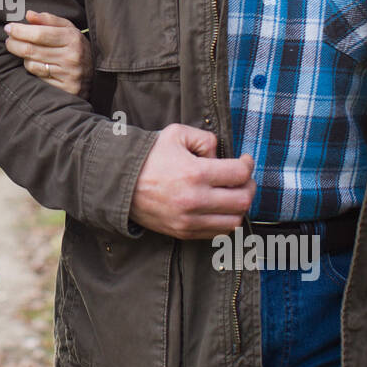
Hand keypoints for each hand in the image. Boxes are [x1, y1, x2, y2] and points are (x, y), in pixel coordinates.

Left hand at [4, 10, 92, 98]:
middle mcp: (71, 56)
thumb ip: (48, 20)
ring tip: (26, 53)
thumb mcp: (67, 28)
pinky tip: (36, 65)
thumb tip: (29, 15)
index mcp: (72, 38)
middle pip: (31, 50)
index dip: (20, 30)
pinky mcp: (65, 88)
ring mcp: (68, 74)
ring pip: (31, 64)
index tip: (9, 28)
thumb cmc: (76, 46)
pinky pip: (38, 77)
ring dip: (23, 58)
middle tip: (8, 40)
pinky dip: (33, 70)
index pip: (39, 34)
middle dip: (14, 44)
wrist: (95, 72)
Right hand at [129, 124, 255, 239]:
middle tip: (243, 178)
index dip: (248, 165)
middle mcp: (194, 200)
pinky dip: (223, 220)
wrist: (118, 182)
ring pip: (234, 221)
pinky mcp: (182, 232)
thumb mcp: (176, 134)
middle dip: (248, 187)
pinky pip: (216, 233)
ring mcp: (189, 220)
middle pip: (242, 200)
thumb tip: (220, 157)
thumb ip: (205, 139)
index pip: (240, 174)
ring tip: (231, 194)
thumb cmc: (148, 155)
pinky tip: (217, 207)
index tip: (245, 160)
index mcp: (195, 173)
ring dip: (238, 206)